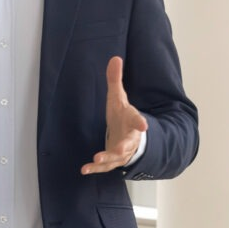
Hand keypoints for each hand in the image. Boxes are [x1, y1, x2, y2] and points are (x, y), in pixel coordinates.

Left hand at [80, 56, 147, 175]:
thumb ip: (115, 80)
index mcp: (132, 121)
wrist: (129, 137)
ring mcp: (122, 153)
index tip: (144, 126)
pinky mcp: (113, 161)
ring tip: (96, 160)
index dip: (140, 123)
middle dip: (123, 147)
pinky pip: (104, 167)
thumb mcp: (118, 97)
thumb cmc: (123, 116)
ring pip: (116, 158)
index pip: (138, 121)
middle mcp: (129, 139)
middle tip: (120, 150)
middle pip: (128, 144)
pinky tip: (84, 169)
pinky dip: (95, 169)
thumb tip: (115, 58)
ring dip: (106, 159)